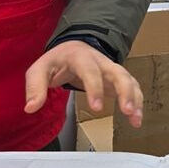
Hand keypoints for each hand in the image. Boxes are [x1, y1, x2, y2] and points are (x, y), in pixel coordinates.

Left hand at [25, 41, 143, 127]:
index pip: (91, 71)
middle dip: (125, 92)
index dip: (96, 89)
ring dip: (135, 99)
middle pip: (119, 73)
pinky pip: (133, 88)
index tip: (97, 108)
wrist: (73, 48)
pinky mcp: (118, 79)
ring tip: (135, 119)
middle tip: (127, 111)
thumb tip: (31, 108)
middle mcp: (101, 62)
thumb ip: (35, 87)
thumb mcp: (39, 70)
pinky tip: (136, 119)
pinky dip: (138, 102)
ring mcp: (112, 69)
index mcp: (81, 57)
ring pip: (130, 81)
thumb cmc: (57, 61)